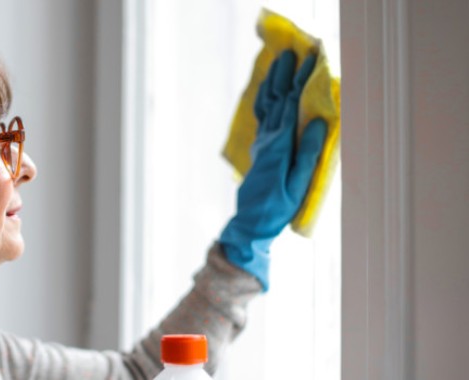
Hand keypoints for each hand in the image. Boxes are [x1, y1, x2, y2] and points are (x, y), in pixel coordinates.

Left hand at [219, 51, 326, 290]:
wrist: (251, 222)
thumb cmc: (279, 207)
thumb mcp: (299, 183)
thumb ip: (308, 152)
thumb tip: (316, 121)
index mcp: (280, 144)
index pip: (292, 105)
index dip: (301, 81)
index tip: (312, 59)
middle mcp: (268, 139)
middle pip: (277, 99)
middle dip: (285, 75)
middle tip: (293, 51)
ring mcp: (262, 143)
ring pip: (267, 106)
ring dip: (273, 82)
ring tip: (278, 63)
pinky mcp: (261, 150)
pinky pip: (263, 117)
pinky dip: (266, 99)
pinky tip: (268, 92)